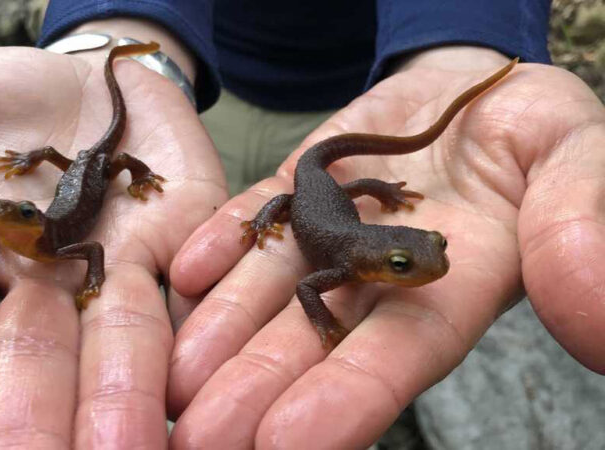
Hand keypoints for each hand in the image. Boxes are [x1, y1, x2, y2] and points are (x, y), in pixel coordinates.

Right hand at [0, 44, 224, 446]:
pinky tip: (197, 392)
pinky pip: (200, 300)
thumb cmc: (4, 101)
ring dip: (118, 398)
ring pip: (118, 347)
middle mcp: (47, 288)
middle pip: (29, 364)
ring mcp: (121, 273)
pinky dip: (202, 340)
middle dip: (25, 417)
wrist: (100, 81)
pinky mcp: (190, 248)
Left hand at [167, 46, 604, 447]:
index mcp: (452, 291)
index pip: (398, 355)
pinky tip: (191, 271)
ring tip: (176, 374)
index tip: (289, 441)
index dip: (349, 398)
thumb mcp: (576, 165)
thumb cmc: (538, 132)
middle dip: (260, 389)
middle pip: (316, 343)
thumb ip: (579, 229)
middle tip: (203, 435)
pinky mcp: (300, 190)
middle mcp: (382, 278)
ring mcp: (334, 235)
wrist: (475, 92)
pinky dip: (227, 240)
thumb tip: (595, 317)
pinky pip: (259, 218)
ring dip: (224, 332)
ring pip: (273, 291)